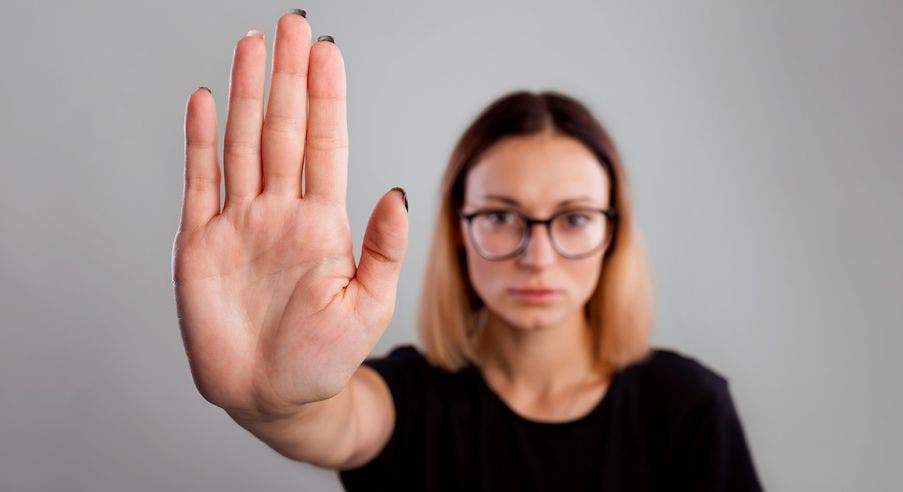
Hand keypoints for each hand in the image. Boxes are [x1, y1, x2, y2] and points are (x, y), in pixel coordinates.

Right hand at [172, 11, 407, 420]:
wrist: (273, 397)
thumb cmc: (326, 357)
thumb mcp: (368, 306)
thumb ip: (382, 250)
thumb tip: (396, 192)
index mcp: (324, 223)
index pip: (326, 145)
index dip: (326, 98)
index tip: (329, 52)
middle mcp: (281, 212)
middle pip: (284, 130)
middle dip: (289, 77)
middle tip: (294, 24)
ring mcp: (240, 224)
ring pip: (243, 144)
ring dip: (248, 94)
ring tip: (254, 45)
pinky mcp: (201, 245)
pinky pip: (200, 183)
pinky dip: (201, 142)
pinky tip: (208, 102)